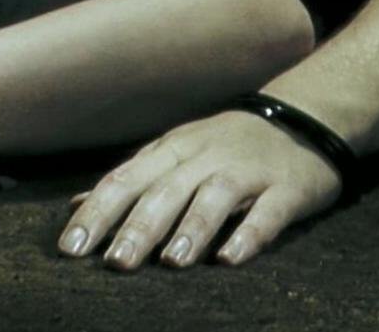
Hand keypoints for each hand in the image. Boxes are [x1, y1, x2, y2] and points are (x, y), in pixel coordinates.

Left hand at [58, 110, 342, 270]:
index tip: (70, 249)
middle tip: (115, 262)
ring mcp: (249, 170)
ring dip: (192, 228)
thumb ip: (133, 178)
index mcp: (174, 148)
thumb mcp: (178, 151)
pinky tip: (231, 258)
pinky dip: (250, 235)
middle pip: (167, 189)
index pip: (125, 179)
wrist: (308, 116)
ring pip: (216, 196)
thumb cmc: (231, 143)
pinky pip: (268, 212)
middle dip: (139, 226)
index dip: (97, 213)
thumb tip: (77, 204)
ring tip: (172, 261)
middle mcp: (207, 155)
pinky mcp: (287, 189)